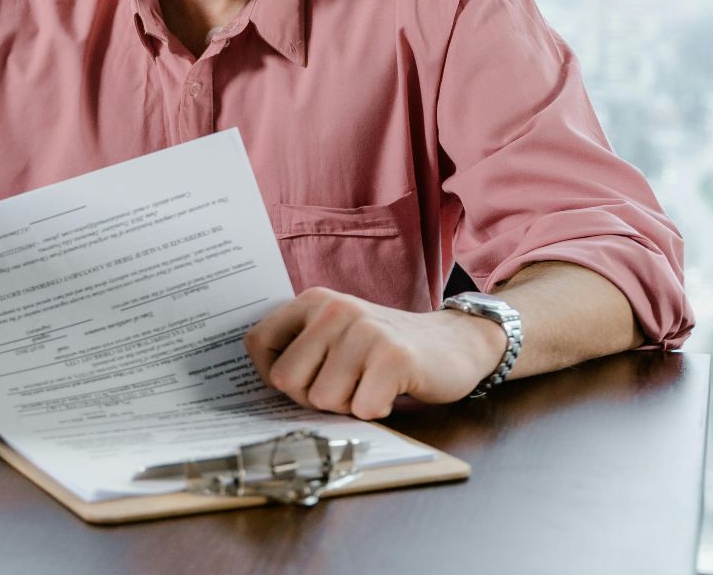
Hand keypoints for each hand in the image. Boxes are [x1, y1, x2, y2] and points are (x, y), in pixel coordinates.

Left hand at [242, 287, 507, 418]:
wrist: (455, 343)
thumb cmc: (385, 349)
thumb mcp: (337, 334)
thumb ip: (300, 348)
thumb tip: (261, 383)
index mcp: (314, 301)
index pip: (257, 342)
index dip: (270, 374)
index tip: (299, 381)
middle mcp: (335, 309)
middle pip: (286, 380)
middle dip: (312, 397)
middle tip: (346, 385)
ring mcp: (365, 331)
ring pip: (323, 400)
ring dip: (347, 405)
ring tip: (371, 384)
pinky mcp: (394, 358)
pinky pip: (361, 409)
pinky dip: (376, 411)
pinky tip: (390, 392)